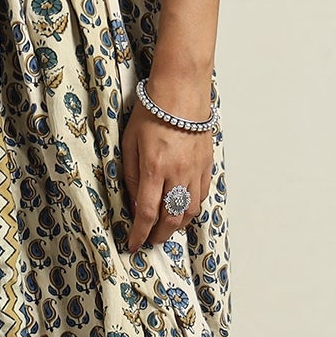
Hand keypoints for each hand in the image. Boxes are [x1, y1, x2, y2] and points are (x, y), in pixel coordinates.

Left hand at [120, 68, 214, 251]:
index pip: (146, 212)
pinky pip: (201, 195)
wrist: (181, 91)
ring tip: (166, 229)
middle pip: (170, 218)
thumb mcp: (129, 143)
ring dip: (177, 226)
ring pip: (189, 211)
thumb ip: (130, 175)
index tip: (133, 245)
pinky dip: (191, 208)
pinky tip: (182, 210)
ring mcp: (195, 170)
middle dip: (158, 236)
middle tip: (149, 241)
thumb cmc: (151, 112)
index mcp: (154, 168)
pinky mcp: (206, 165)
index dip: (139, 234)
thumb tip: (133, 201)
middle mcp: (177, 174)